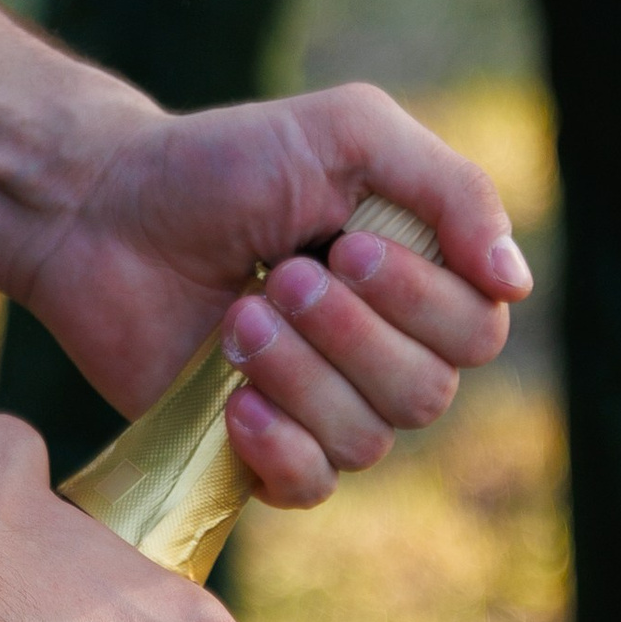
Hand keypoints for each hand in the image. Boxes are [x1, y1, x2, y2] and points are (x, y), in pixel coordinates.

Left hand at [18, 80, 529, 508]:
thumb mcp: (350, 134)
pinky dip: (278, 447)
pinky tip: (235, 400)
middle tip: (282, 274)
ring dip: (298, 373)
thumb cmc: (225, 162)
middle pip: (428, 393)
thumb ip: (453, 190)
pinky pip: (311, 488)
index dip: (419, 299)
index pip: (477, 331)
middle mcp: (383, 352)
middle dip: (350, 333)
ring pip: (367, 440)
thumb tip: (517, 284)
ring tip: (237, 317)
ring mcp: (322, 408)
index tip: (347, 244)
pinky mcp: (258, 452)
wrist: (103, 208)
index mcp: (418, 280)